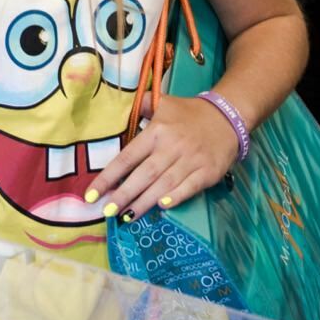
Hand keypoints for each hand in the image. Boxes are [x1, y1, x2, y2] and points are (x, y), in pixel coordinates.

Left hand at [87, 93, 239, 220]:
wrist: (228, 118)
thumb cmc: (188, 114)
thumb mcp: (164, 102)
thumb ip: (140, 105)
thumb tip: (115, 107)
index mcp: (157, 131)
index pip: (128, 157)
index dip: (109, 176)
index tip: (91, 194)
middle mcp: (172, 146)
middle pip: (144, 174)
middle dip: (124, 195)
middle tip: (107, 211)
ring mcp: (191, 160)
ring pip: (164, 184)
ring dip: (144, 202)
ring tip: (127, 217)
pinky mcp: (207, 172)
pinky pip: (189, 187)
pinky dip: (176, 197)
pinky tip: (161, 207)